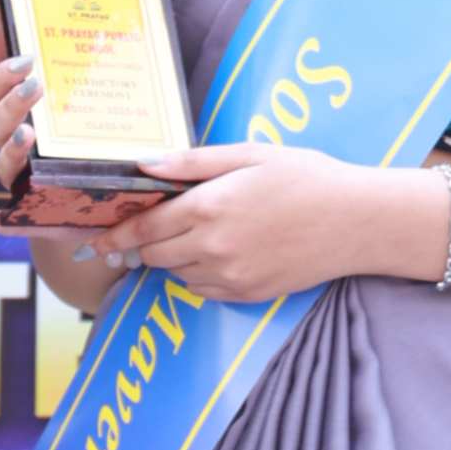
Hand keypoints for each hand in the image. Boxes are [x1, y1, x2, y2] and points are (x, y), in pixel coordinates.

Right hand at [0, 55, 170, 240]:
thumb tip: (120, 26)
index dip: (3, 75)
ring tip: (28, 135)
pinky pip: (6, 220)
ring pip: (1, 165)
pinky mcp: (33, 212)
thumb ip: (100, 73)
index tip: (29, 59)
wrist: (111, 195)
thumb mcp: (101, 105)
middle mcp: (16, 146)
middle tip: (36, 87)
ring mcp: (23, 179)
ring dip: (9, 149)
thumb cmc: (102, 143)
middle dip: (13, 104)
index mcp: (23, 116)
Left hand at [93, 144, 376, 303]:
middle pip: (153, 255)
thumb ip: (192, 163)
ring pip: (176, 274)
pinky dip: (200, 274)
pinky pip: (203, 290)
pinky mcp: (246, 295)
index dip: (115, 234)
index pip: (143, 229)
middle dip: (145, 243)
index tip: (96, 238)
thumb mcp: (248, 154)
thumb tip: (144, 165)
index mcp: (208, 208)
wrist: (355, 221)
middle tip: (151, 228)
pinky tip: (222, 252)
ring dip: (174, 257)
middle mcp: (212, 247)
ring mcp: (230, 276)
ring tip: (200, 233)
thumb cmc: (305, 177)